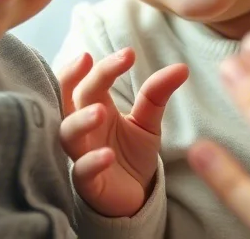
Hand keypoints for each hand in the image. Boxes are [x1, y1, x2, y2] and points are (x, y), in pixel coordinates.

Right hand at [57, 48, 188, 216]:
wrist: (135, 195)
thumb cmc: (132, 154)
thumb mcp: (148, 121)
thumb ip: (157, 94)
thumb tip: (182, 67)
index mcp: (94, 107)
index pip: (89, 80)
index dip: (103, 65)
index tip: (128, 53)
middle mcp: (83, 128)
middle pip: (68, 98)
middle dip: (73, 78)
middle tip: (89, 60)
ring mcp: (81, 154)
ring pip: (68, 133)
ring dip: (80, 120)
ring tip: (101, 111)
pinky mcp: (87, 183)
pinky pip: (82, 171)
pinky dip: (91, 162)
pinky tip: (107, 155)